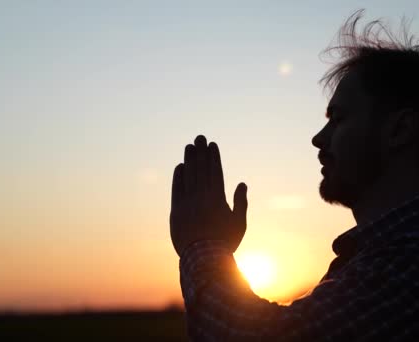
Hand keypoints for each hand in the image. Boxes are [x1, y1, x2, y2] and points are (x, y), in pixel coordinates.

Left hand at [170, 135, 247, 256]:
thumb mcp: (239, 223)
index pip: (215, 172)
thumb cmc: (225, 242)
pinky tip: (180, 166)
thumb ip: (240, 202)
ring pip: (188, 176)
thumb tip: (242, 183)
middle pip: (201, 169)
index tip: (212, 145)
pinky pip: (176, 190)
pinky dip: (178, 177)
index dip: (213, 157)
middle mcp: (202, 197)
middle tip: (199, 137)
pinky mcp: (176, 211)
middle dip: (201, 152)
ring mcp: (188, 203)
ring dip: (189, 160)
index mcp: (218, 199)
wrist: (203, 260)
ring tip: (189, 147)